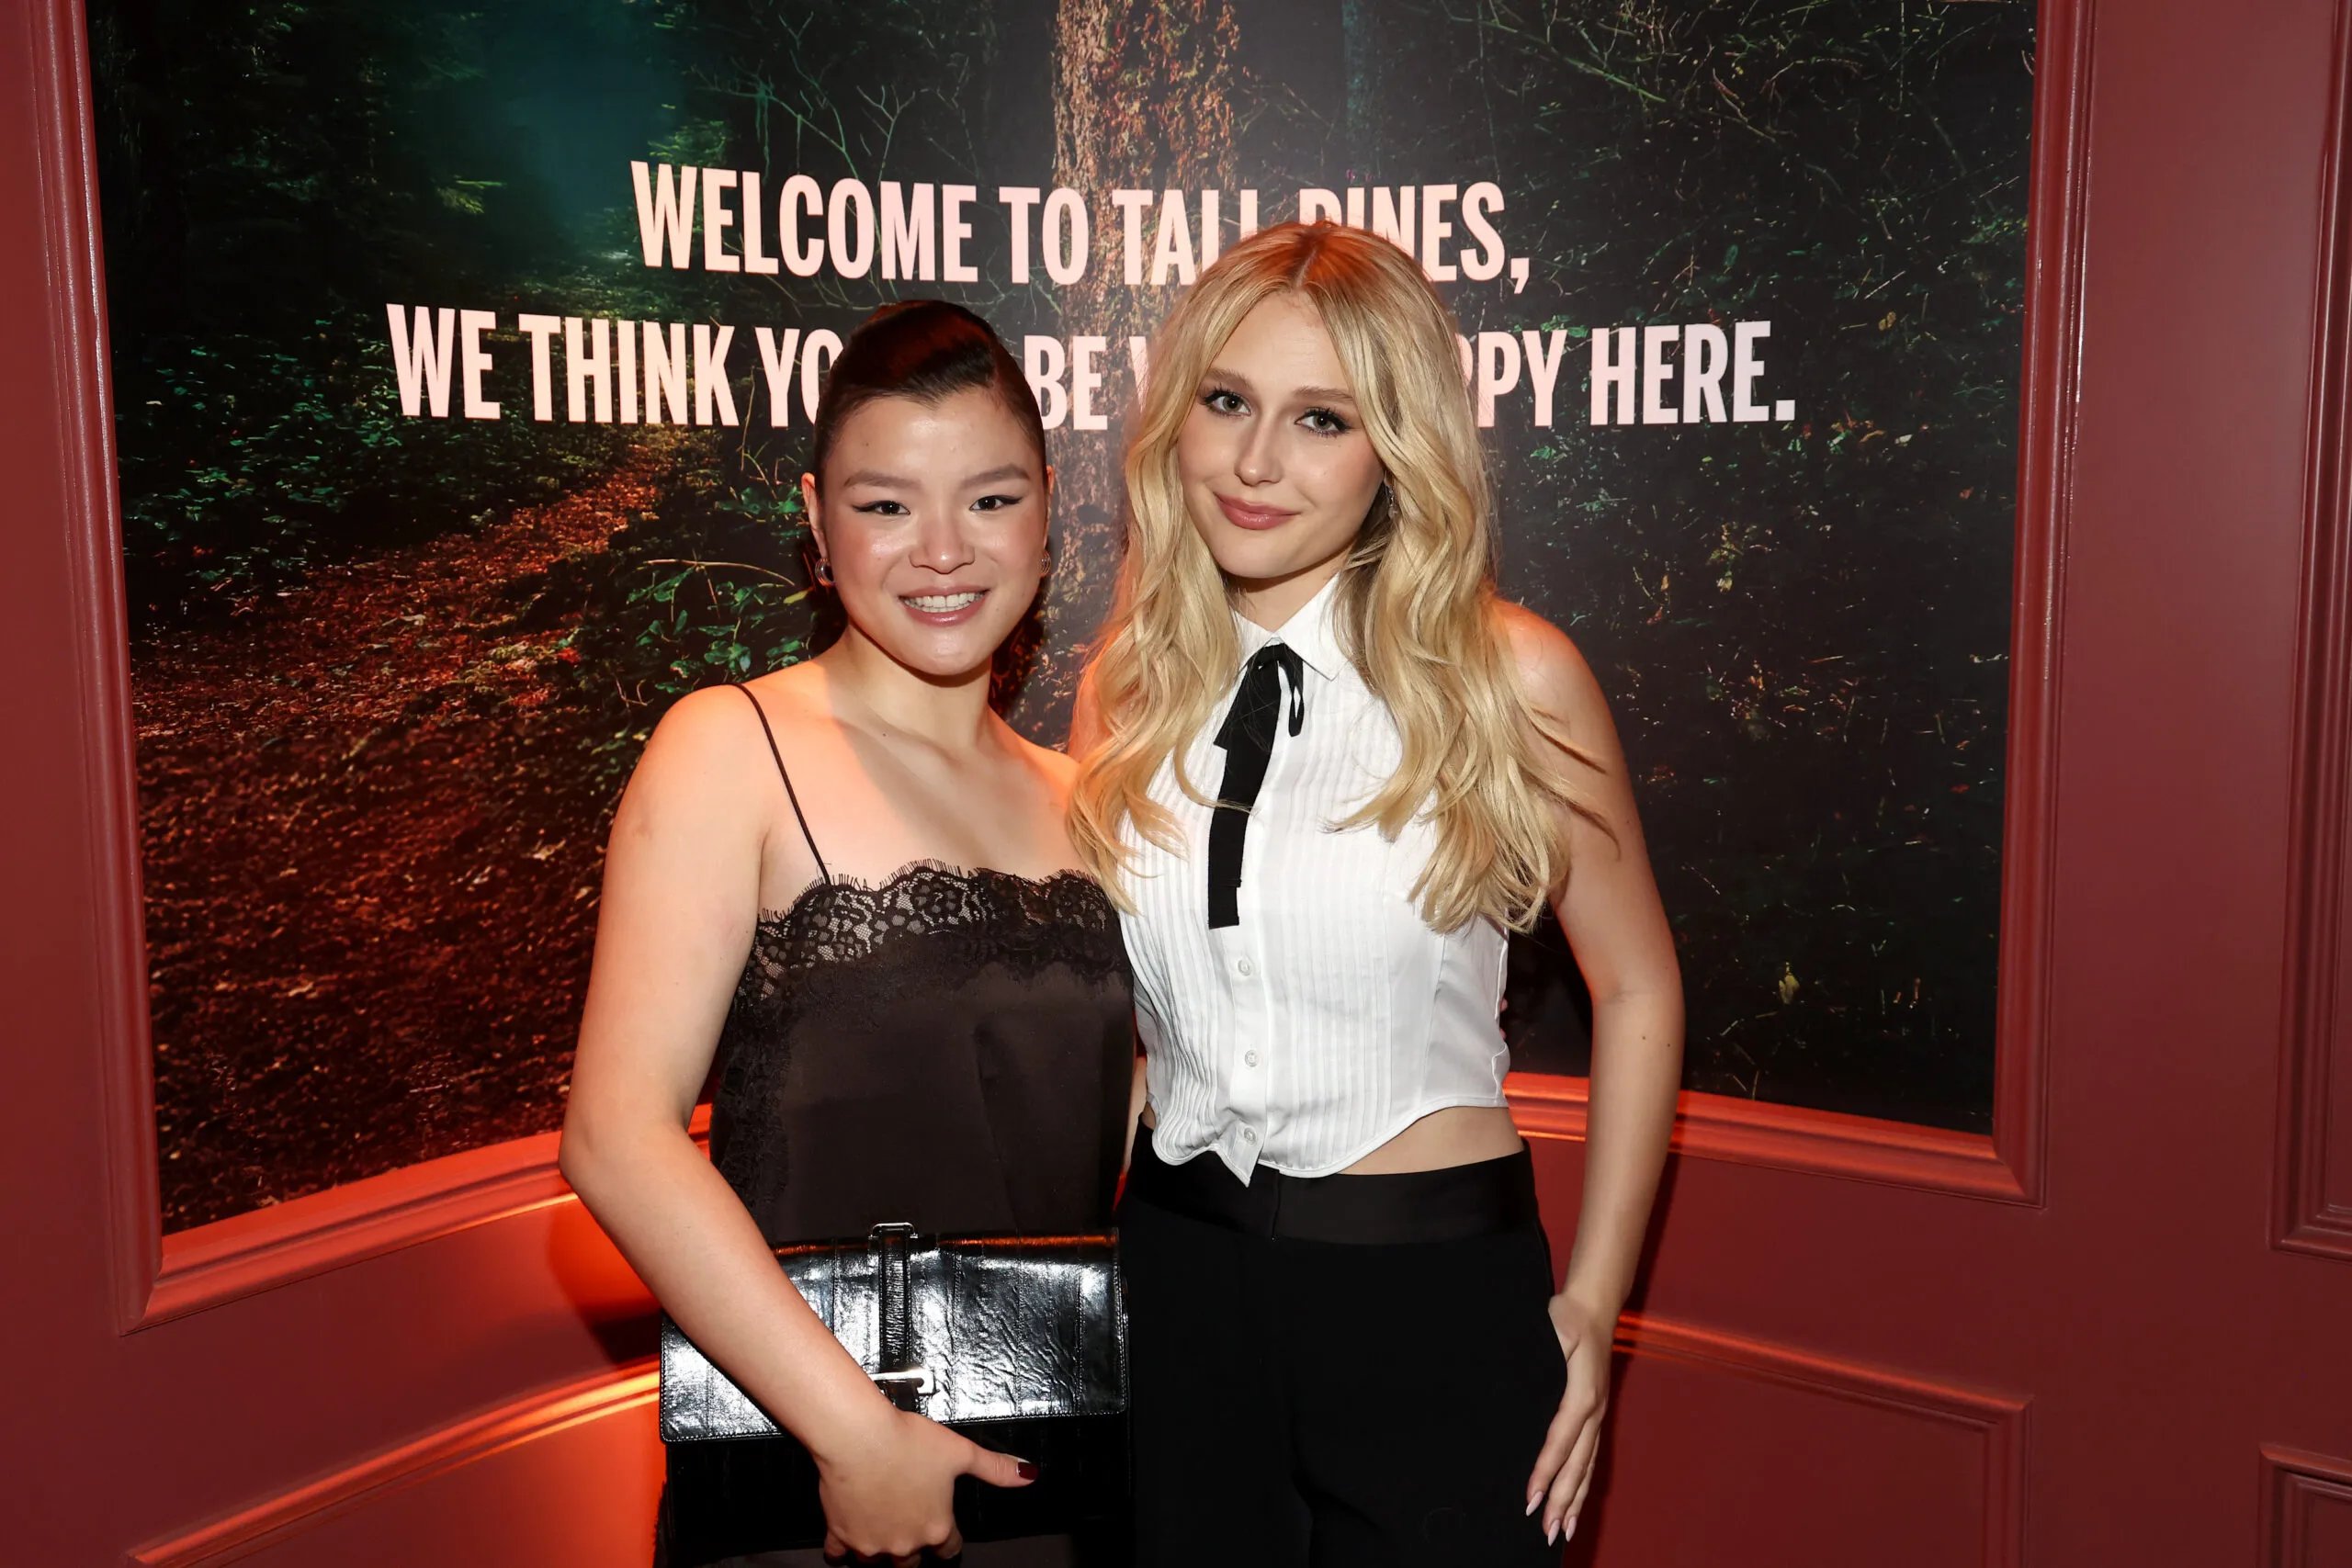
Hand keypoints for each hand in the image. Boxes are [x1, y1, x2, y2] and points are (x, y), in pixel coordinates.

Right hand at [815, 1404, 1034, 1562]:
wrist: (859, 1437)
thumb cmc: (908, 1441)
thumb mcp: (961, 1451)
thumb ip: (995, 1468)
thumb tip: (1028, 1475)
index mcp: (936, 1527)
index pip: (949, 1549)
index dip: (949, 1541)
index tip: (945, 1533)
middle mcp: (905, 1543)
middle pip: (912, 1563)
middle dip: (915, 1549)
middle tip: (911, 1528)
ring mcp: (872, 1543)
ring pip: (878, 1562)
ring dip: (882, 1551)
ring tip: (883, 1531)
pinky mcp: (842, 1535)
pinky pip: (838, 1554)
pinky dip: (842, 1548)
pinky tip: (847, 1537)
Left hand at [1524, 1293, 1613, 1547]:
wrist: (1595, 1308)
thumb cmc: (1567, 1318)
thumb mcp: (1552, 1332)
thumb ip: (1543, 1358)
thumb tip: (1523, 1384)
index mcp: (1581, 1395)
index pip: (1560, 1441)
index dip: (1546, 1471)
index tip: (1530, 1497)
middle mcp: (1593, 1411)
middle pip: (1577, 1464)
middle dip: (1561, 1499)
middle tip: (1546, 1531)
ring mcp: (1597, 1415)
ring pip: (1587, 1465)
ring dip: (1575, 1499)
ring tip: (1562, 1530)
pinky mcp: (1595, 1414)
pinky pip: (1590, 1456)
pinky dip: (1583, 1483)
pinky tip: (1575, 1502)